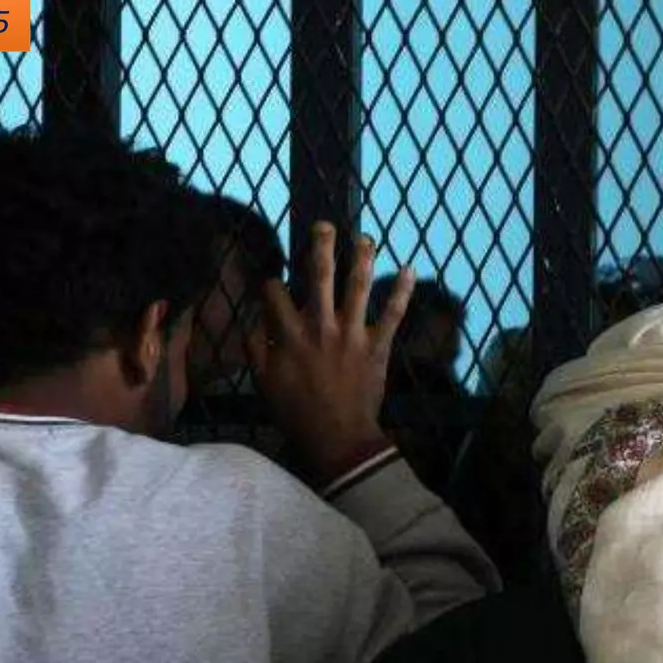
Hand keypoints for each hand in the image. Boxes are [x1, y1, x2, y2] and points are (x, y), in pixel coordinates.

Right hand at [249, 223, 412, 486]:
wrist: (337, 437)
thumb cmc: (296, 411)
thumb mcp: (263, 381)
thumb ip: (255, 348)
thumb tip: (252, 322)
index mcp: (290, 334)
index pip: (276, 293)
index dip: (271, 284)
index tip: (273, 284)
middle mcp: (321, 326)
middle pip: (320, 276)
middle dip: (322, 247)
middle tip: (325, 226)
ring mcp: (352, 334)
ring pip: (358, 287)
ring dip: (362, 259)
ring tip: (365, 238)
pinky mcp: (377, 346)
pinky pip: (393, 314)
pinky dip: (402, 292)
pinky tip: (410, 269)